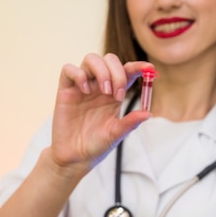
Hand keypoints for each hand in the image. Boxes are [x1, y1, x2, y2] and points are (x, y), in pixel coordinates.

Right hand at [50, 53, 150, 175]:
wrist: (74, 158)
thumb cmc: (96, 145)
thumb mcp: (116, 134)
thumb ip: (130, 123)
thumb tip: (148, 113)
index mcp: (114, 94)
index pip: (127, 72)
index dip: (139, 67)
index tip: (149, 69)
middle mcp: (99, 86)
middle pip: (110, 60)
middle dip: (118, 72)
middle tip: (118, 94)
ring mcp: (82, 86)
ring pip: (91, 59)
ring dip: (102, 71)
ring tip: (104, 91)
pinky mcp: (65, 91)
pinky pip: (68, 69)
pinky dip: (78, 74)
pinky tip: (85, 90)